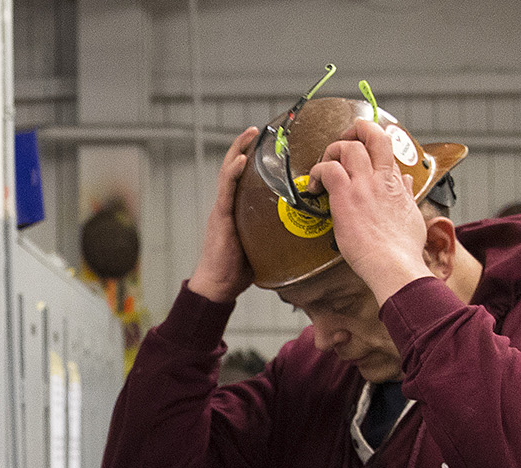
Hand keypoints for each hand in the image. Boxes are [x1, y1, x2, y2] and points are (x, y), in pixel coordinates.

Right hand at [188, 126, 259, 303]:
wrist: (218, 285)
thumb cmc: (238, 270)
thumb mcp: (262, 245)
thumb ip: (275, 233)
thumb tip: (302, 234)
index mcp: (236, 209)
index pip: (243, 178)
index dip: (251, 159)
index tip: (263, 143)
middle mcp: (228, 204)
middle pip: (234, 168)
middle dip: (244, 147)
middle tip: (258, 130)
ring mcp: (222, 208)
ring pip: (228, 173)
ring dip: (238, 151)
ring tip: (250, 135)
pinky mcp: (220, 217)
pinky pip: (226, 190)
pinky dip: (232, 173)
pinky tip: (240, 161)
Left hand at [308, 119, 430, 304]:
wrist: (395, 266)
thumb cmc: (403, 249)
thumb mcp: (413, 214)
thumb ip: (406, 194)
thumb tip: (405, 180)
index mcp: (396, 182)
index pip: (385, 145)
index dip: (372, 140)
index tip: (362, 145)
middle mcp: (380, 178)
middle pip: (369, 134)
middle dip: (353, 132)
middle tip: (343, 144)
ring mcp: (363, 185)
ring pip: (346, 147)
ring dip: (333, 150)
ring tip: (326, 165)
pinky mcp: (345, 198)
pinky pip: (327, 170)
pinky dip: (317, 172)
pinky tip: (314, 186)